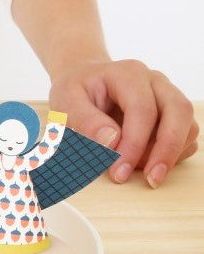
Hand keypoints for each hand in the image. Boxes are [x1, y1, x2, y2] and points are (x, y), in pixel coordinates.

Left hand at [49, 59, 197, 187]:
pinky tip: (145, 162)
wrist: (84, 83)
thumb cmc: (75, 92)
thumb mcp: (66, 102)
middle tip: (151, 179)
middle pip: (179, 112)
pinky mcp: (173, 114)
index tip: (119, 171)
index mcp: (128, 74)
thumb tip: (112, 141)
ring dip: (169, 154)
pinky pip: (187, 137)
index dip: (134, 144)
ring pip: (188, 126)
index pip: (142, 109)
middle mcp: (154, 82)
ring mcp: (168, 96)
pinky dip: (172, 155)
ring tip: (139, 170)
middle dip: (167, 150)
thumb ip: (85, 121)